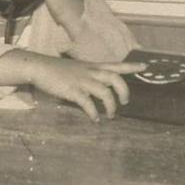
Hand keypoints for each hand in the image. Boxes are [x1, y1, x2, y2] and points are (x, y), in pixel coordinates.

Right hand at [28, 56, 145, 121]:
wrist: (39, 67)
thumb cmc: (58, 70)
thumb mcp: (78, 70)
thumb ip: (90, 77)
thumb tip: (100, 89)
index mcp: (93, 66)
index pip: (116, 64)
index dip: (131, 66)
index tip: (145, 67)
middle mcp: (90, 72)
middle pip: (115, 78)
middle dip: (124, 91)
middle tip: (125, 103)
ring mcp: (82, 81)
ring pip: (105, 92)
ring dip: (111, 106)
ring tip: (110, 116)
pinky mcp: (72, 90)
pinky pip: (88, 104)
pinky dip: (93, 113)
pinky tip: (95, 119)